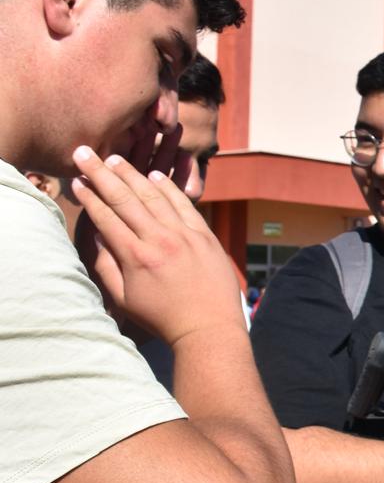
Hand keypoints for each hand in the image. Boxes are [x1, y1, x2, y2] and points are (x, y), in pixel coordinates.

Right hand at [68, 146, 240, 346]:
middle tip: (86, 154)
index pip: (106, 217)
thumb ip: (107, 267)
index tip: (77, 182)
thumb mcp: (124, 299)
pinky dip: (168, 188)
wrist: (208, 327)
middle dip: (102, 174)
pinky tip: (155, 175)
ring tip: (115, 159)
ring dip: (132, 174)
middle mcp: (159, 241)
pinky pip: (184, 205)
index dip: (89, 197)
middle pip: (125, 199)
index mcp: (135, 257)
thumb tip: (98, 237)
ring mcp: (185, 236)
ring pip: (154, 196)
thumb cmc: (162, 317)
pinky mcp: (206, 236)